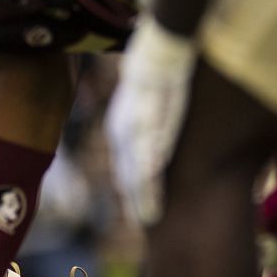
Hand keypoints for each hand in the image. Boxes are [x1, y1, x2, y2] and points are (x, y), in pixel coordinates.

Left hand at [104, 17, 196, 225]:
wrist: (156, 53)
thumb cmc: (154, 78)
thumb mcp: (144, 107)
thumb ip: (146, 129)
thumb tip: (150, 151)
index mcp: (120, 130)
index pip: (125, 168)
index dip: (132, 191)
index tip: (140, 212)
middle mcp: (121, 133)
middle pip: (127, 175)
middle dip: (136, 200)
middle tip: (145, 223)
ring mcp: (133, 130)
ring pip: (135, 172)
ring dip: (142, 196)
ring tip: (149, 218)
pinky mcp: (148, 125)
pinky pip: (147, 157)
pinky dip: (149, 178)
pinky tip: (153, 194)